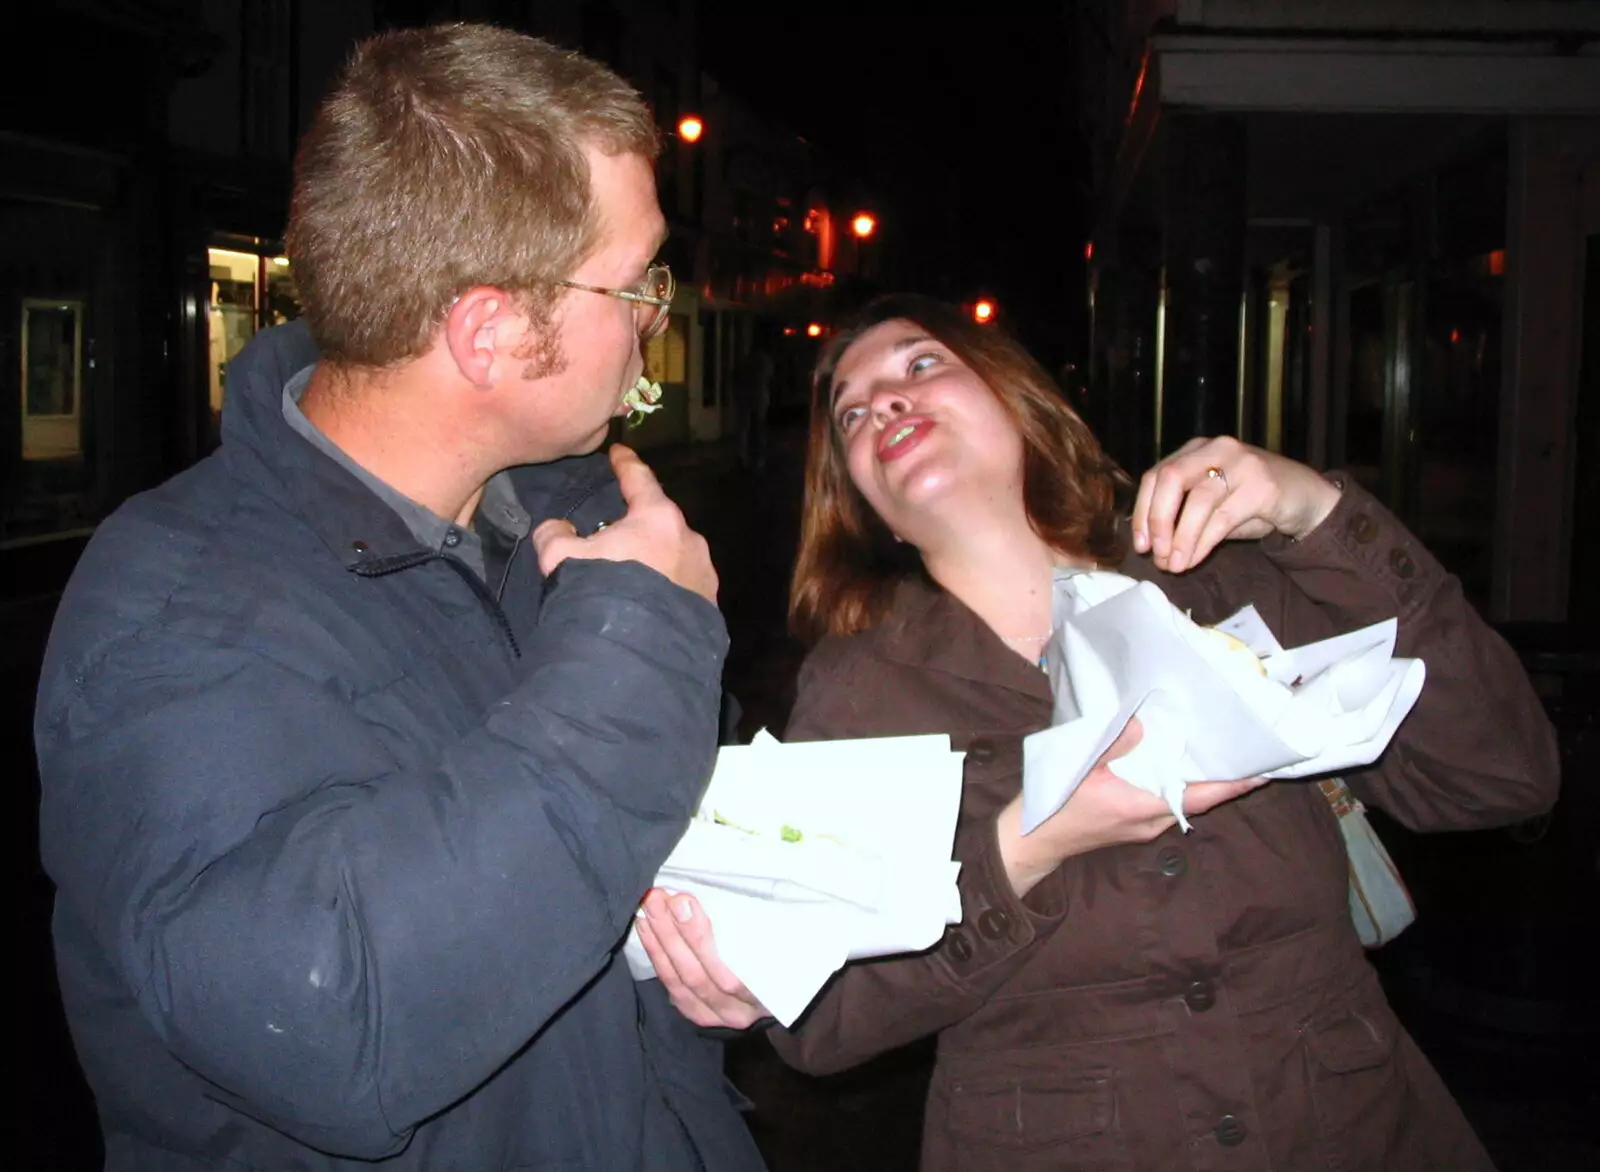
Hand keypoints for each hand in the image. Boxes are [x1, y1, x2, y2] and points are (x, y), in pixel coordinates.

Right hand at [531, 445, 717, 601]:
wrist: (637, 653)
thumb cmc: (601, 592)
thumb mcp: (560, 558)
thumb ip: (554, 534)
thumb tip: (556, 528)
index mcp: (657, 518)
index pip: (639, 479)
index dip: (625, 464)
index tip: (620, 453)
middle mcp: (689, 539)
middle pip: (660, 522)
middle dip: (640, 525)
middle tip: (619, 536)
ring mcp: (704, 573)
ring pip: (675, 555)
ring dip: (656, 560)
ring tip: (635, 578)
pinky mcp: (709, 604)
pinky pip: (684, 586)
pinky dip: (667, 587)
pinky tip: (652, 603)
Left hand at [635, 888, 770, 1029]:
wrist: (780, 998)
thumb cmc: (784, 959)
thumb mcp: (784, 945)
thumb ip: (758, 928)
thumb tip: (720, 889)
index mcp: (765, 996)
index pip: (728, 975)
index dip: (700, 939)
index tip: (684, 902)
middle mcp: (738, 1012)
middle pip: (697, 977)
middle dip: (672, 935)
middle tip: (658, 898)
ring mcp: (716, 1017)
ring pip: (680, 983)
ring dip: (659, 944)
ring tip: (648, 910)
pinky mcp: (699, 1015)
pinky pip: (673, 989)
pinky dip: (657, 959)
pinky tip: (647, 932)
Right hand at [998, 717, 1266, 896]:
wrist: (1036, 838)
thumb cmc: (1055, 804)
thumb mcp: (1079, 767)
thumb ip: (1111, 744)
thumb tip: (1141, 726)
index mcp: (1142, 807)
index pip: (1200, 796)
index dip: (1233, 784)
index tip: (1263, 770)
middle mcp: (1151, 821)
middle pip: (1201, 800)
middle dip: (1226, 779)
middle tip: (1248, 751)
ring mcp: (1145, 826)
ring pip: (1186, 802)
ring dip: (1206, 783)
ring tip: (1224, 755)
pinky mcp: (1137, 824)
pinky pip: (1171, 803)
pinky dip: (1184, 786)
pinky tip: (1184, 767)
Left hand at [1130, 436, 1341, 573]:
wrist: (1307, 499)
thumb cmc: (1253, 504)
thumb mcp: (1211, 505)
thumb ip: (1182, 515)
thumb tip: (1152, 547)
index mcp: (1197, 450)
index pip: (1157, 475)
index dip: (1142, 511)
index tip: (1141, 544)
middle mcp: (1216, 449)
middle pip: (1171, 478)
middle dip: (1157, 520)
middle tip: (1156, 554)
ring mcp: (1242, 463)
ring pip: (1198, 500)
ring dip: (1181, 538)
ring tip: (1175, 565)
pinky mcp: (1263, 485)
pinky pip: (1223, 517)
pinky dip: (1203, 542)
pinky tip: (1194, 560)